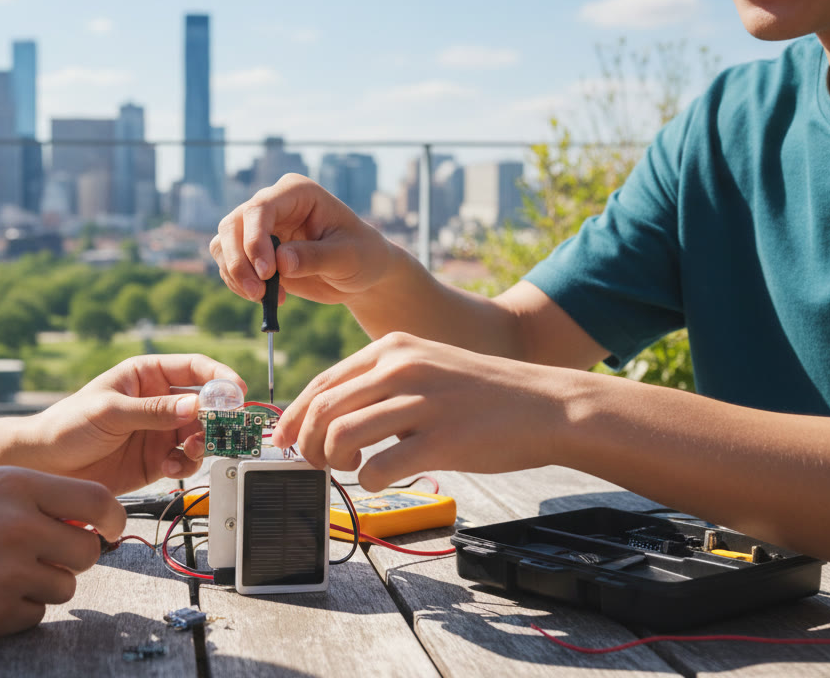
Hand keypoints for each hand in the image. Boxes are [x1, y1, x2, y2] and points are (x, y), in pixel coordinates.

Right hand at [0, 466, 123, 640]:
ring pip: (63, 587)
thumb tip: (89, 519)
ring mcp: (7, 573)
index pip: (97, 500)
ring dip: (41, 585)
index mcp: (15, 485)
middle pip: (87, 551)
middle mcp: (18, 526)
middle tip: (38, 556)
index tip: (110, 528)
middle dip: (71, 557)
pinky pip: (34, 616)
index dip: (112, 518)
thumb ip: (33, 498)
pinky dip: (16, 611)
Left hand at [21, 354, 244, 493]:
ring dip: (204, 442)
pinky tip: (171, 467)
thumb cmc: (68, 426)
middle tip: (224, 429)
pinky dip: (186, 464)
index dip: (219, 377)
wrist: (46, 466)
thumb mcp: (111, 412)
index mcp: (146, 375)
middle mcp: (158, 401)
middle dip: (218, 416)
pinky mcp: (157, 460)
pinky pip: (186, 460)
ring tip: (192, 450)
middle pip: (204, 403)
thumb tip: (197, 406)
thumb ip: (155, 411)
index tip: (237, 390)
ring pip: (200, 433)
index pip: (193, 368)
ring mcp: (159, 431)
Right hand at [209, 174, 398, 305]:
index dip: (255, 240)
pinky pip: (228, 263)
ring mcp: (259, 227)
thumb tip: (280, 262)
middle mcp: (272, 204)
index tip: (267, 273)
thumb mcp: (347, 257)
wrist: (360, 275)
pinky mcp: (252, 251)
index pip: (260, 208)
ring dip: (234, 274)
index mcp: (296, 193)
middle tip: (258, 293)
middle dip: (239, 261)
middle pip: (233, 225)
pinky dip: (237, 283)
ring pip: (224, 243)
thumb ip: (315, 257)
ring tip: (263, 297)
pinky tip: (264, 297)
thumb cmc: (361, 256)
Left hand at [273, 333, 570, 490]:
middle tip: (313, 463)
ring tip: (351, 467)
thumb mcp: (426, 366)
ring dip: (334, 461)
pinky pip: (380, 466)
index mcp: (393, 349)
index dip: (294, 415)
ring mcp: (422, 402)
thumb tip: (329, 417)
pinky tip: (382, 479)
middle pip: (324, 409)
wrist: (547, 404)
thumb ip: (381, 383)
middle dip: (306, 443)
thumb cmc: (482, 394)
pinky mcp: (442, 439)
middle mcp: (402, 368)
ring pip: (342, 435)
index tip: (282, 439)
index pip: (323, 382)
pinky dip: (369, 480)